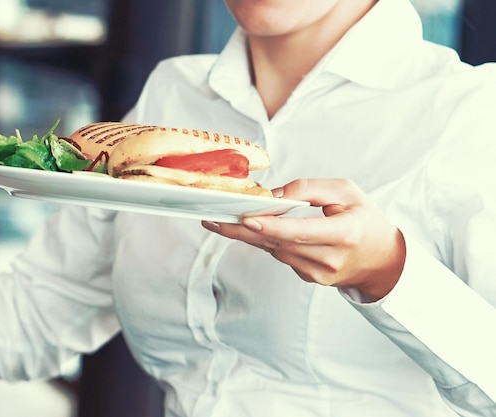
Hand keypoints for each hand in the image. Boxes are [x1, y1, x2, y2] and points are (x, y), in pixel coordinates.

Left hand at [201, 178, 405, 301]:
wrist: (382, 260)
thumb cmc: (365, 219)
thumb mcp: (347, 191)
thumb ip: (310, 189)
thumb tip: (274, 196)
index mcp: (345, 233)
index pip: (303, 231)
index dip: (273, 226)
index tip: (247, 219)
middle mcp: (330, 258)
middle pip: (279, 243)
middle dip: (242, 231)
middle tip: (212, 220)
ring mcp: (318, 272)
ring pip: (274, 250)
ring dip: (247, 235)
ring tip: (220, 221)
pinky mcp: (308, 277)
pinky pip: (280, 255)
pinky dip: (265, 240)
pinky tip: (251, 229)